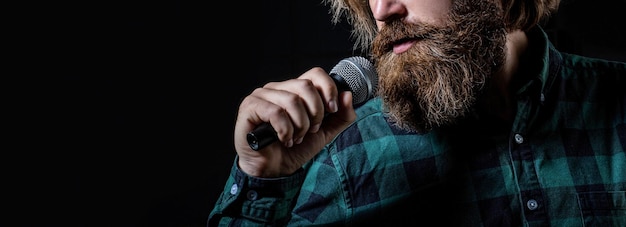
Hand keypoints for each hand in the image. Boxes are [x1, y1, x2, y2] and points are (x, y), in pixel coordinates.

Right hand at [233, 67, 356, 177]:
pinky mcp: (249, 107)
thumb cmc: (294, 149)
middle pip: (306, 86)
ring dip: (300, 126)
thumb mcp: (324, 133)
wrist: (274, 171)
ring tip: (295, 138)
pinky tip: (284, 140)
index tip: (332, 110)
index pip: (315, 74)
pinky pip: (275, 112)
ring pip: (292, 100)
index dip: (328, 90)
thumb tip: (348, 95)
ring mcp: (261, 96)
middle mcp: (277, 88)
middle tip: (310, 131)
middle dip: (315, 113)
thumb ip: (341, 117)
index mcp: (294, 89)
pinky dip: (285, 130)